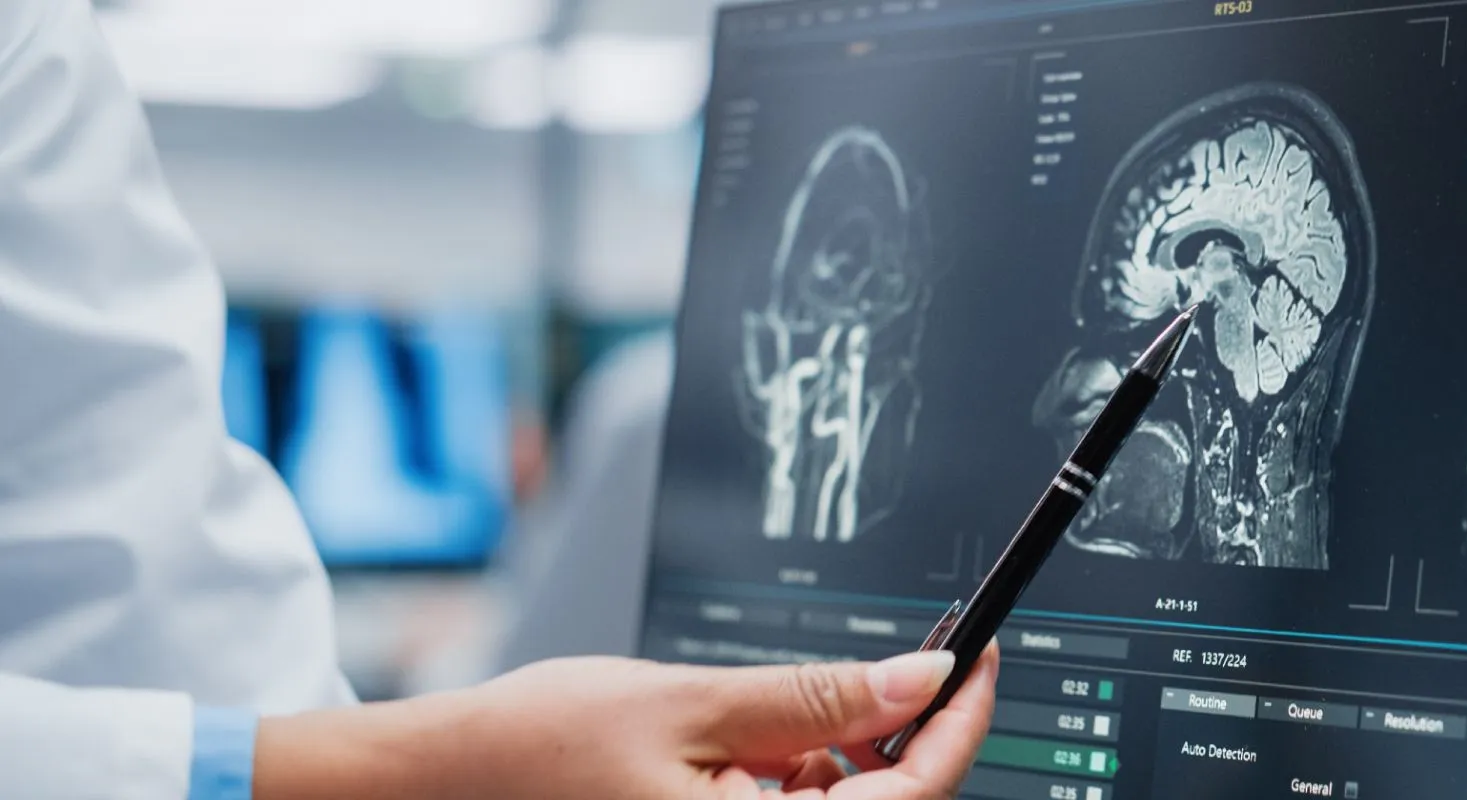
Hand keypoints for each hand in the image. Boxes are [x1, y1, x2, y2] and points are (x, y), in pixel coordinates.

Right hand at [254, 644, 999, 799]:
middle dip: (897, 737)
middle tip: (895, 662)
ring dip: (838, 757)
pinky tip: (750, 742)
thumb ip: (816, 699)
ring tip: (770, 705)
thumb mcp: (694, 702)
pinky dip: (793, 777)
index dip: (959, 728)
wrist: (441, 784)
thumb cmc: (540, 749)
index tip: (981, 662)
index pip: (909, 799)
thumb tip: (921, 678)